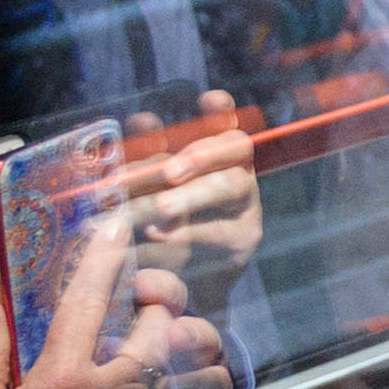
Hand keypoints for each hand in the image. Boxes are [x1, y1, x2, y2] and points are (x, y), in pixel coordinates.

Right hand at [0, 212, 211, 388]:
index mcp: (58, 383)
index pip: (90, 299)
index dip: (106, 254)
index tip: (114, 226)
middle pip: (166, 322)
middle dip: (158, 296)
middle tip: (140, 294)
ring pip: (199, 367)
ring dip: (191, 344)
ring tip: (166, 338)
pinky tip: (168, 387)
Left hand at [124, 95, 265, 277]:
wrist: (177, 288)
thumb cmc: (161, 228)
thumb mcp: (151, 189)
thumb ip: (149, 157)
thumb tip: (141, 120)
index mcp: (218, 156)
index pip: (227, 122)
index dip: (220, 110)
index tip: (205, 99)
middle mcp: (241, 175)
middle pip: (237, 149)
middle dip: (202, 154)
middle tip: (170, 171)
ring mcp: (247, 210)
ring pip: (233, 186)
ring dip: (194, 194)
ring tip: (160, 209)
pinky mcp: (242, 244)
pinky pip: (219, 232)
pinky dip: (186, 233)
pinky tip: (156, 237)